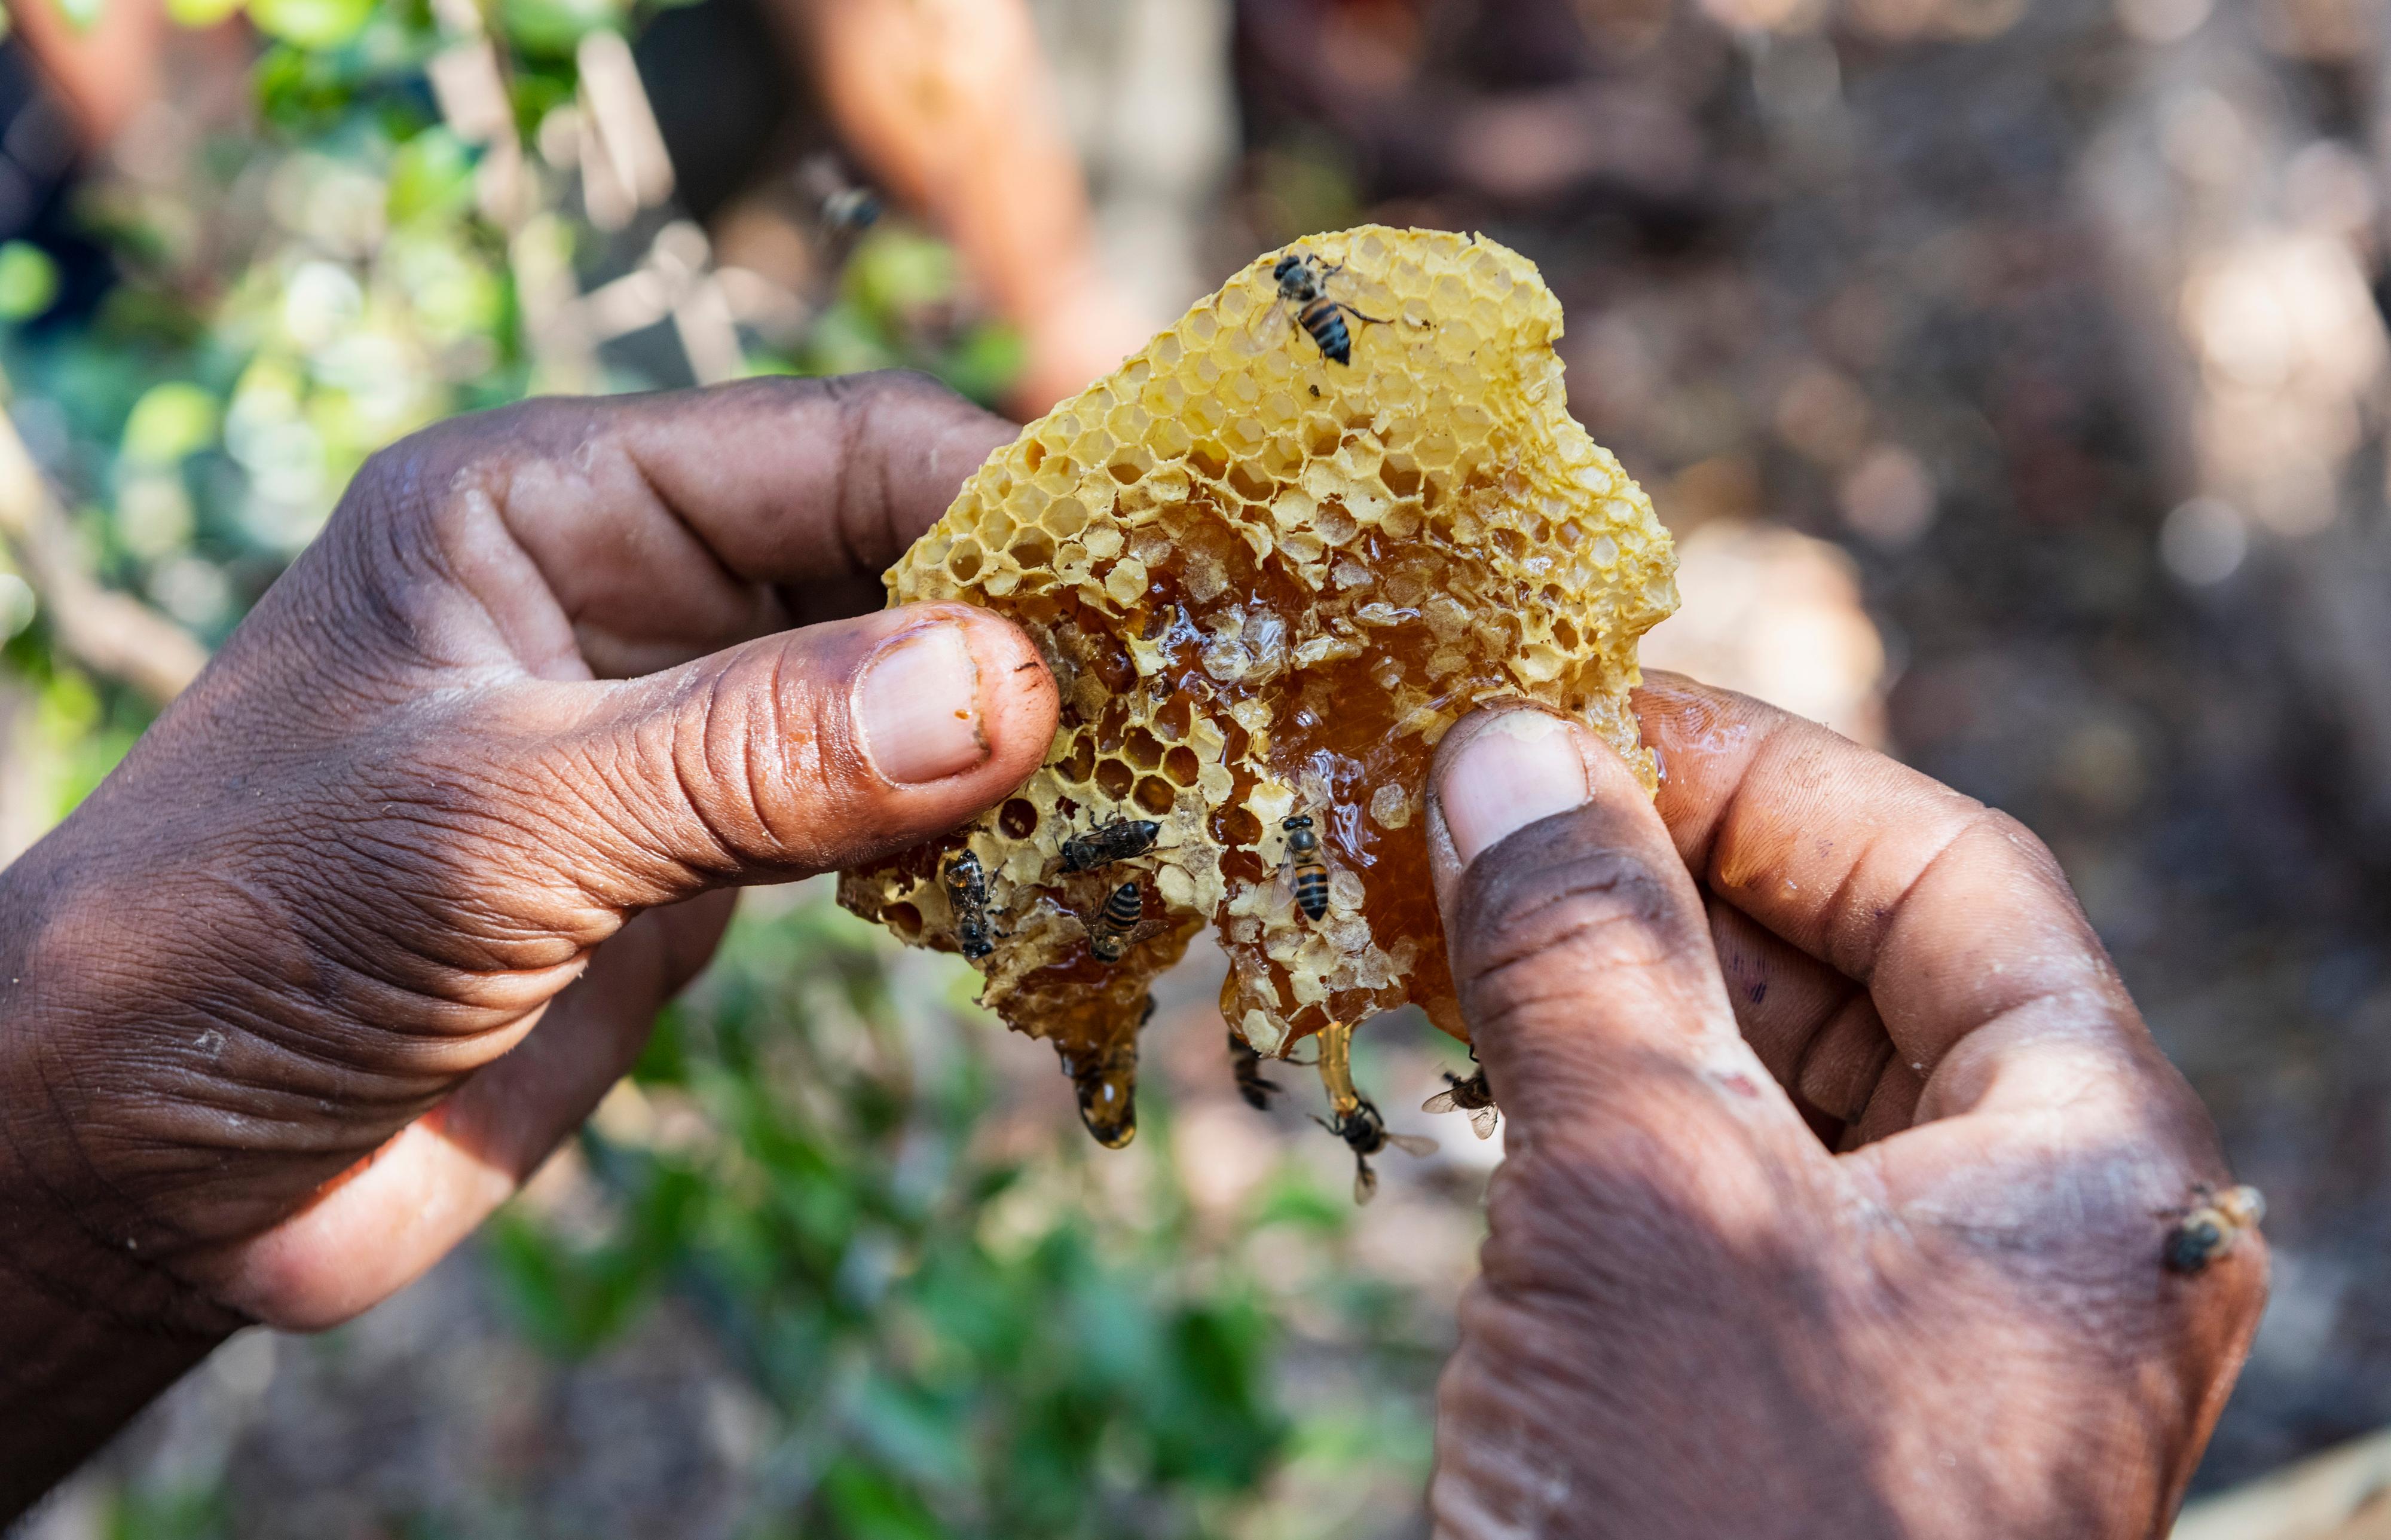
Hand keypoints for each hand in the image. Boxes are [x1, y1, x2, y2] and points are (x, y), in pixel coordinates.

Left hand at [0, 375, 1056, 1509]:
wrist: (134, 1162)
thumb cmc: (241, 940)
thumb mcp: (496, 824)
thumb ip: (749, 751)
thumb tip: (1010, 686)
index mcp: (548, 500)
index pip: (836, 445)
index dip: (1006, 493)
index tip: (1164, 567)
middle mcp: (625, 588)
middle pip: (892, 556)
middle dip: (1037, 619)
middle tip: (1205, 685)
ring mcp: (672, 725)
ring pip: (901, 688)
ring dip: (1022, 735)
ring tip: (1165, 776)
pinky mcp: (698, 855)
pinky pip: (876, 811)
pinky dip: (970, 836)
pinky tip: (1056, 866)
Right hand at [1421, 677, 2265, 1538]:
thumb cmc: (1735, 1528)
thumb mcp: (1660, 1197)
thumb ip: (1590, 950)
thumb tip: (1507, 743)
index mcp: (2090, 1174)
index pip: (1952, 884)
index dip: (1765, 772)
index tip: (1582, 706)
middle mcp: (2010, 1238)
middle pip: (1846, 968)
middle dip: (1658, 866)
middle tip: (1478, 789)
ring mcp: (1880, 1320)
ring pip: (1746, 1073)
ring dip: (1596, 972)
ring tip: (1438, 887)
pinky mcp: (1755, 1388)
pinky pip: (1677, 1181)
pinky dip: (1569, 1089)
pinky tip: (1456, 1035)